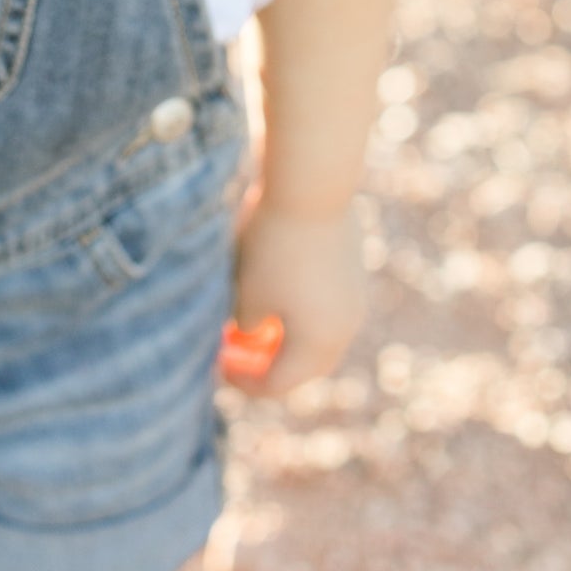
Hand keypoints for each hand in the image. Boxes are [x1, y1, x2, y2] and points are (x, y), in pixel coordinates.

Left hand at [225, 189, 366, 398]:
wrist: (311, 186)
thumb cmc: (272, 245)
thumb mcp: (247, 293)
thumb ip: (247, 324)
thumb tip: (251, 330)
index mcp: (318, 345)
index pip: (278, 383)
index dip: (243, 382)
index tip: (215, 367)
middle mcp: (345, 329)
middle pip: (304, 365)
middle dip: (268, 363)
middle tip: (235, 353)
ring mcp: (355, 298)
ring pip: (318, 334)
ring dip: (286, 336)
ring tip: (252, 322)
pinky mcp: (354, 270)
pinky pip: (327, 305)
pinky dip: (301, 310)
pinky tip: (275, 289)